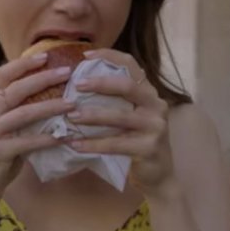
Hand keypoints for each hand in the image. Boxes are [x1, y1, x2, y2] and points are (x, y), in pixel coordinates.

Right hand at [0, 54, 75, 216]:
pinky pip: (28, 141)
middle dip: (42, 78)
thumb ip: (15, 119)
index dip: (23, 64)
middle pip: (14, 89)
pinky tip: (65, 137)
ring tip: (72, 103)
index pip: (1, 77)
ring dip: (51, 106)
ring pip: (24, 112)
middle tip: (67, 71)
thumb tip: (46, 104)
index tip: (45, 56)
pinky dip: (48, 138)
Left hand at [62, 48, 172, 193]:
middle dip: (100, 83)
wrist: (159, 175)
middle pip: (128, 86)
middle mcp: (156, 105)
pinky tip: (75, 144)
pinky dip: (93, 144)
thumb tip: (75, 82)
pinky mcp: (149, 148)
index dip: (110, 56)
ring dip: (92, 116)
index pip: (132, 65)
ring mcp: (156, 127)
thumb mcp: (128, 116)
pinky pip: (116, 144)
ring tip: (71, 116)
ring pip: (120, 116)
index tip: (84, 56)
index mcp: (149, 93)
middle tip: (76, 85)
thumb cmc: (136, 141)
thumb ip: (113, 100)